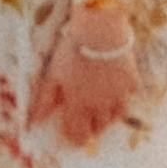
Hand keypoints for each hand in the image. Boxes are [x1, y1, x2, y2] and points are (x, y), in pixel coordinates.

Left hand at [27, 0, 137, 147]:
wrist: (100, 30)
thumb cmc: (72, 52)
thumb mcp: (53, 75)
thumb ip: (44, 101)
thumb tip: (34, 122)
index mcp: (79, 106)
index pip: (79, 134)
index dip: (75, 137)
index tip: (73, 134)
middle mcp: (101, 105)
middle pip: (99, 128)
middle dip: (92, 126)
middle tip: (88, 119)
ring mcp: (119, 95)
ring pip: (117, 116)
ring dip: (109, 116)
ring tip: (104, 108)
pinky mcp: (132, 81)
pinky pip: (131, 95)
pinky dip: (125, 95)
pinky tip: (120, 87)